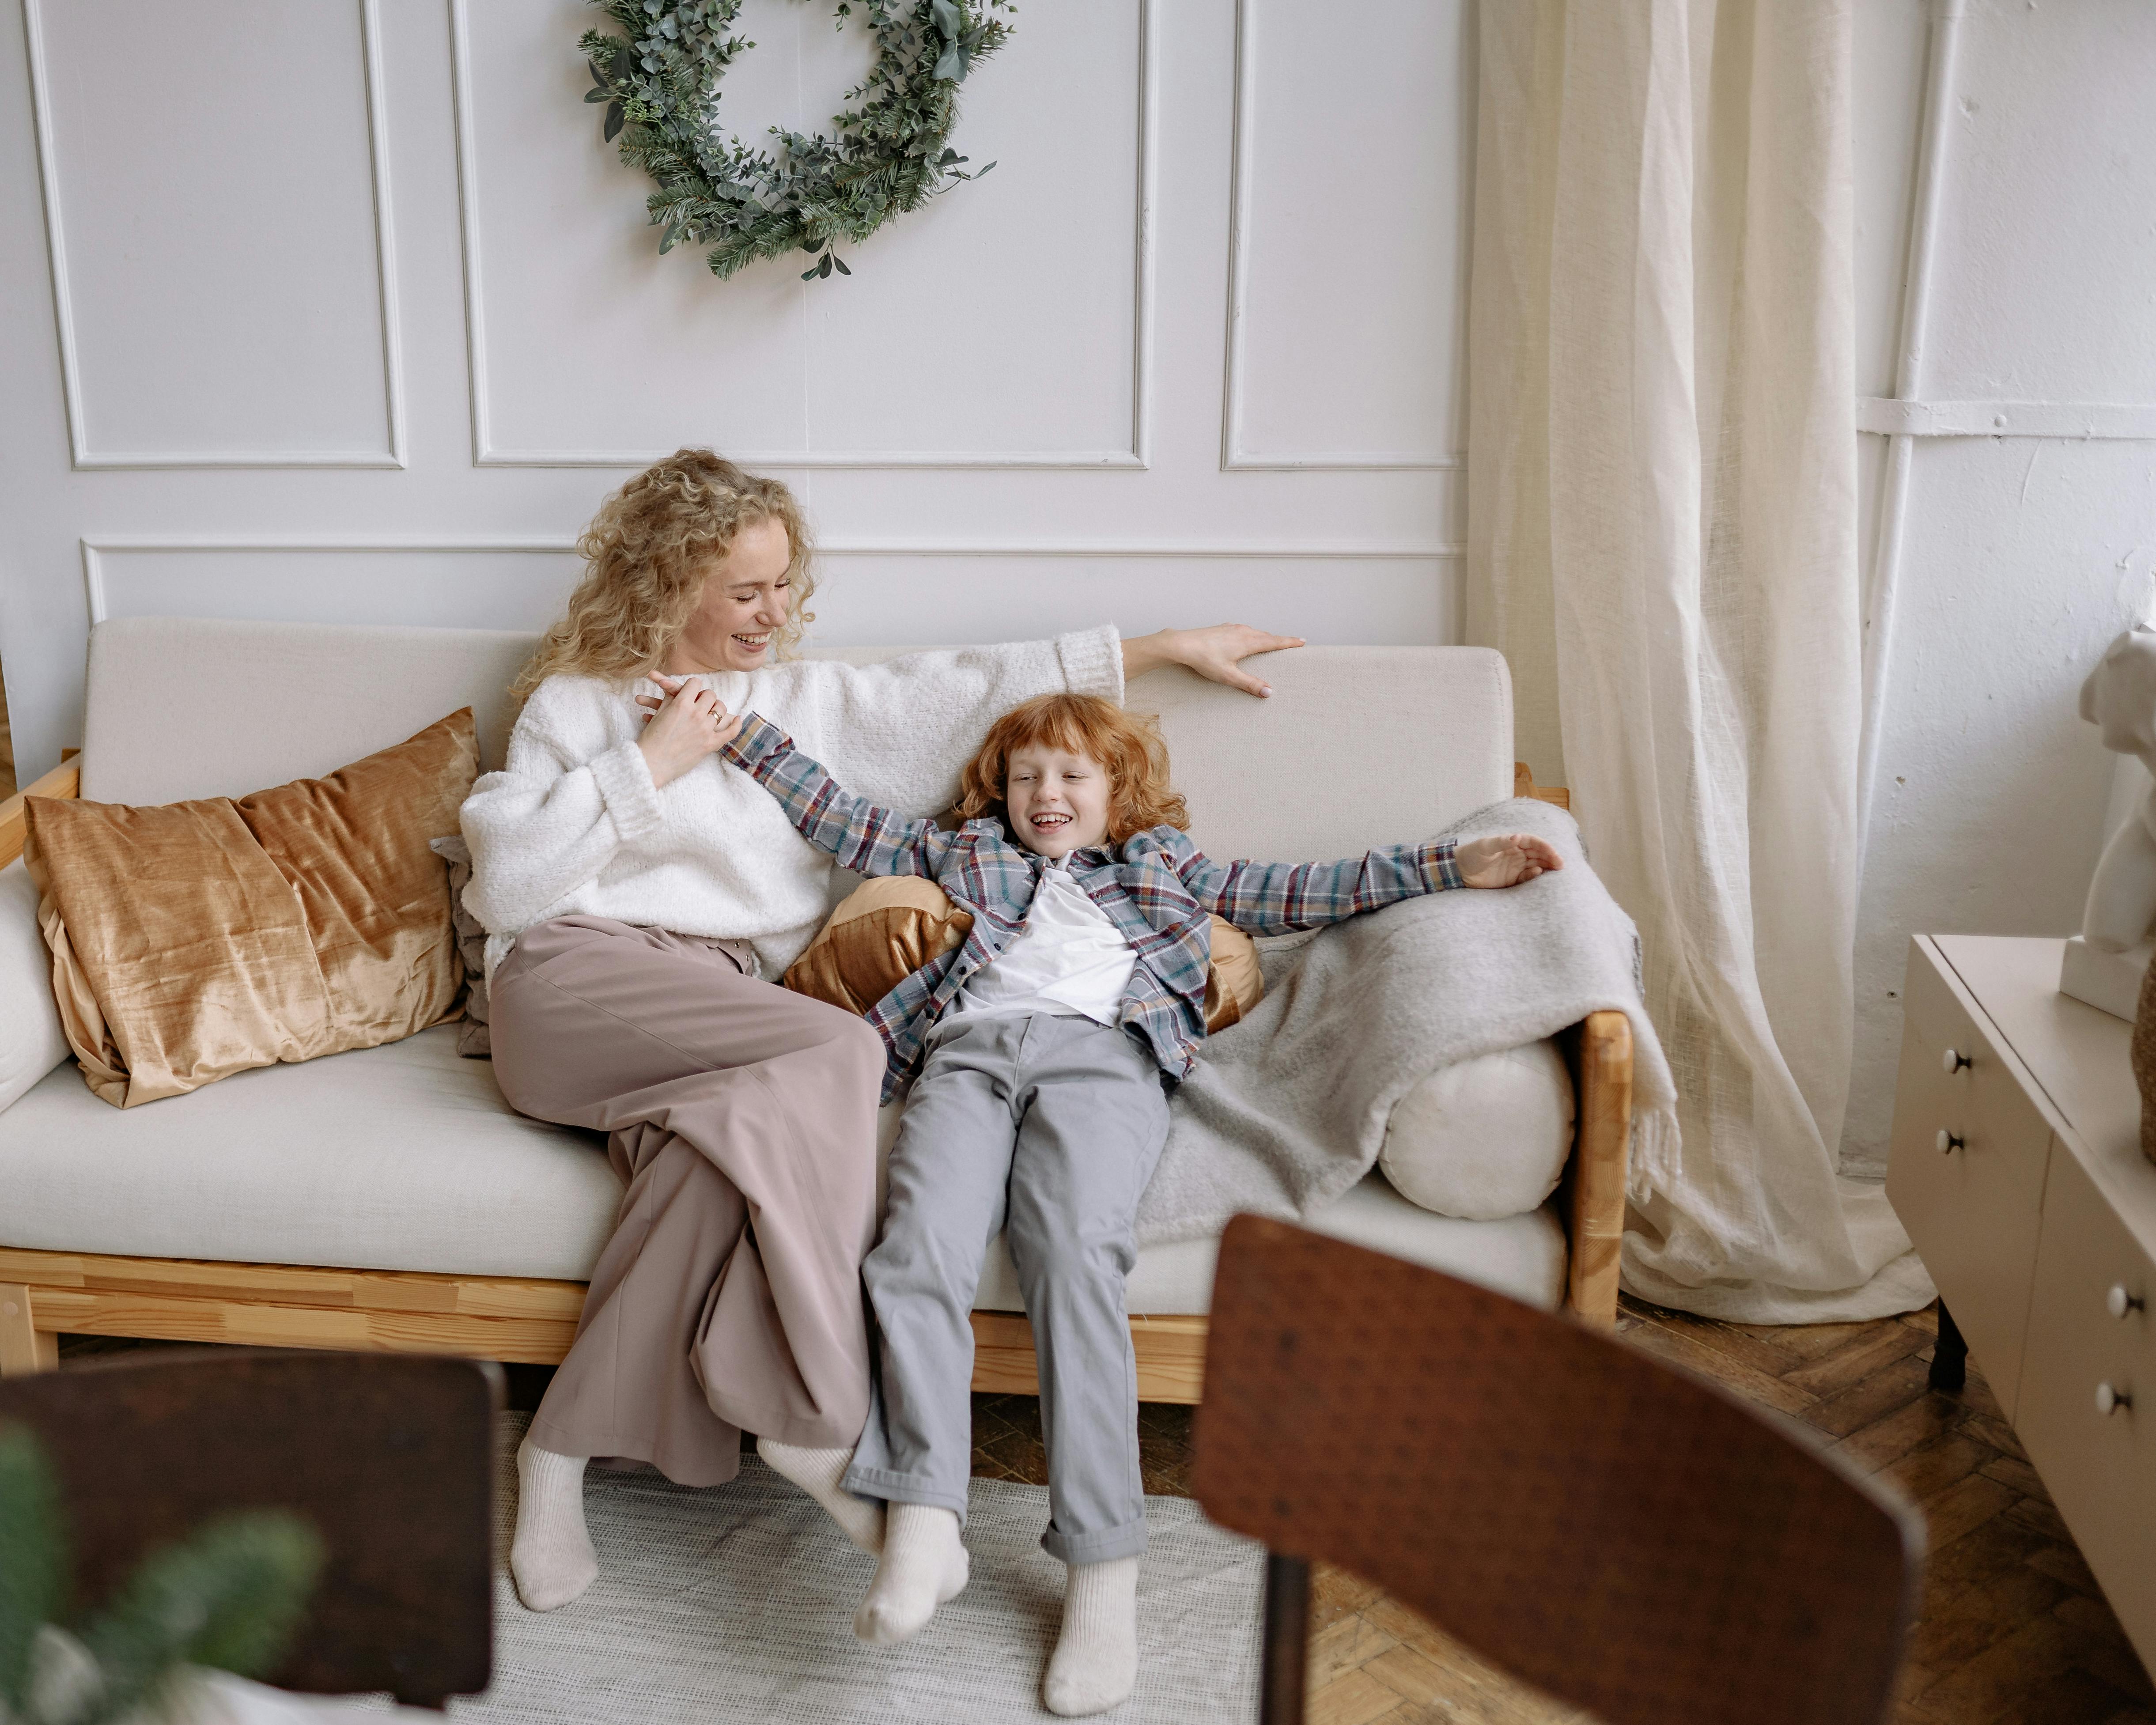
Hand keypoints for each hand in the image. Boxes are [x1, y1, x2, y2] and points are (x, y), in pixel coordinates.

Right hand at [637, 674, 743, 787]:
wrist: (651, 764)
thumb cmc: (651, 739)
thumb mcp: (659, 713)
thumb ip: (670, 698)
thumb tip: (677, 688)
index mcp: (681, 704)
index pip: (695, 683)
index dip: (692, 686)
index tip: (690, 691)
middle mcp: (696, 714)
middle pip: (710, 694)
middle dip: (703, 696)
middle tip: (698, 702)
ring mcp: (705, 729)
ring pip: (720, 708)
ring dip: (715, 707)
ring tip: (710, 710)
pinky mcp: (711, 744)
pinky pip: (730, 732)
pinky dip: (736, 724)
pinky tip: (737, 718)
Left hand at [1121, 625, 1305, 697]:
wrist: (1181, 644)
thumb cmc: (1204, 659)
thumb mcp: (1228, 675)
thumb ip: (1249, 684)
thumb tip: (1269, 692)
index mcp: (1248, 642)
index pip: (1275, 642)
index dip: (1290, 642)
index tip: (1303, 641)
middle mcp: (1242, 631)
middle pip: (1267, 636)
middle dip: (1280, 640)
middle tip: (1292, 643)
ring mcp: (1232, 628)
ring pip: (1254, 632)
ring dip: (1265, 637)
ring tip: (1272, 643)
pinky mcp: (1222, 629)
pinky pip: (1243, 631)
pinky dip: (1251, 635)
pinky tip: (1246, 639)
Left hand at [1455, 833, 1564, 888]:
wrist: (1459, 871)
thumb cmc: (1471, 854)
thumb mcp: (1485, 846)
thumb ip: (1501, 842)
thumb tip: (1517, 837)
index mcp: (1512, 842)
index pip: (1533, 842)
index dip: (1545, 847)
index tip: (1553, 853)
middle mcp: (1516, 853)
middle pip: (1538, 854)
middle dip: (1551, 857)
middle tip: (1561, 865)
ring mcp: (1515, 866)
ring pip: (1536, 865)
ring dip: (1546, 867)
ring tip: (1556, 871)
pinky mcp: (1512, 879)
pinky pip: (1527, 877)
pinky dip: (1534, 876)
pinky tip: (1538, 875)